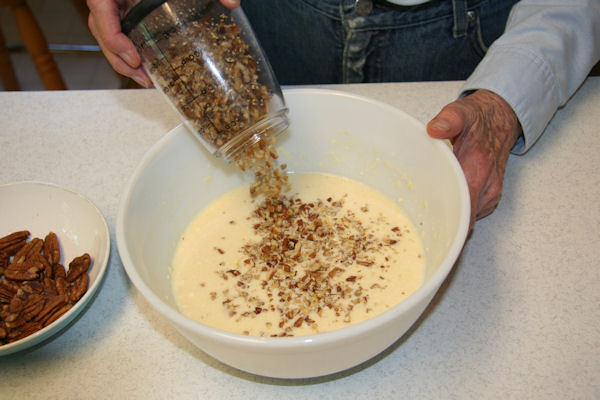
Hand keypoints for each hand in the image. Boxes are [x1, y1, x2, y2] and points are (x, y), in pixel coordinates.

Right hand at [86, 0, 240, 86]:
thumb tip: (232, 2)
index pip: (99, 7)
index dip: (112, 36)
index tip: (133, 57)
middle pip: (100, 26)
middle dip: (118, 57)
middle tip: (143, 76)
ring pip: (106, 31)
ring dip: (123, 59)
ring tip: (146, 78)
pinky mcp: (125, 5)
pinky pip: (119, 28)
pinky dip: (130, 48)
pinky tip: (148, 64)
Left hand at [426, 90, 521, 228]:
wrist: (501, 119)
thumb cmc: (479, 119)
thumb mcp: (461, 112)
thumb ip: (449, 120)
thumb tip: (434, 129)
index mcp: (478, 167)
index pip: (464, 207)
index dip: (448, 222)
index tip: (429, 227)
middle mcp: (486, 184)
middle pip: (465, 220)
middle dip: (444, 226)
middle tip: (421, 225)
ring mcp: (490, 193)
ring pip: (469, 220)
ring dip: (451, 220)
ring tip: (430, 216)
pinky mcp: (489, 197)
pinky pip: (472, 214)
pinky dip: (458, 213)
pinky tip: (444, 206)